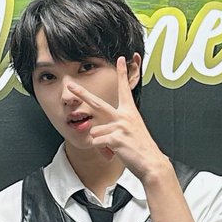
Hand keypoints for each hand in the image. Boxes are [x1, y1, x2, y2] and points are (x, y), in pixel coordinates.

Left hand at [63, 56, 170, 185]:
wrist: (151, 162)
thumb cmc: (140, 147)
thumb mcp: (131, 130)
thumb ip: (115, 125)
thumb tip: (97, 130)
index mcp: (129, 112)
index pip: (124, 89)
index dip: (122, 73)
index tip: (120, 59)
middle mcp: (124, 116)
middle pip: (97, 103)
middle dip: (81, 93)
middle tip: (70, 85)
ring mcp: (120, 126)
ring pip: (96, 131)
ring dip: (101, 142)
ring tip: (115, 148)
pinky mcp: (116, 138)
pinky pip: (98, 143)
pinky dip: (103, 151)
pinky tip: (114, 153)